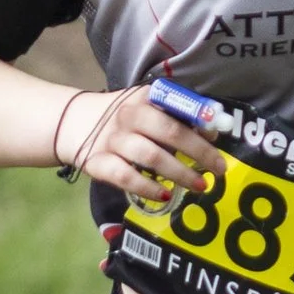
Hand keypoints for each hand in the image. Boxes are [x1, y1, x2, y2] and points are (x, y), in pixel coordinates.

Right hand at [57, 86, 225, 205]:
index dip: (200, 122)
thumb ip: (178, 116)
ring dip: (179, 172)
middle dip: (199, 152)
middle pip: (169, 132)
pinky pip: (125, 177)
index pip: (178, 106)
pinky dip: (146, 187)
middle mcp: (128, 116)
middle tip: (219, 169)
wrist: (75, 122)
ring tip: (200, 185)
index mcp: (145, 98)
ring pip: (150, 156)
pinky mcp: (98, 162)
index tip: (216, 137)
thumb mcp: (149, 107)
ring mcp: (112, 139)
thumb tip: (211, 131)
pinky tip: (165, 195)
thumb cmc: (126, 118)